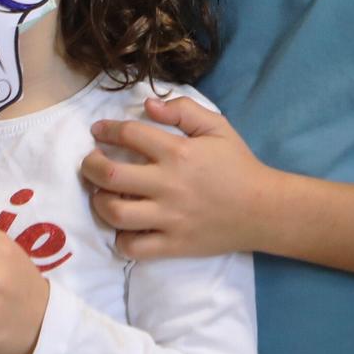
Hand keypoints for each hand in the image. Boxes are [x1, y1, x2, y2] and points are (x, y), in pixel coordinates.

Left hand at [81, 96, 277, 259]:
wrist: (263, 209)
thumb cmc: (238, 165)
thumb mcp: (218, 127)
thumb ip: (183, 110)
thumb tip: (148, 106)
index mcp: (179, 152)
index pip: (129, 135)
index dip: (107, 129)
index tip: (99, 131)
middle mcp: (168, 185)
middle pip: (110, 175)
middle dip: (90, 165)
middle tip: (90, 162)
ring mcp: (169, 218)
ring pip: (114, 213)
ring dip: (99, 201)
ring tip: (101, 194)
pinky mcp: (172, 245)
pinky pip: (132, 247)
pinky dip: (120, 238)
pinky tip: (123, 226)